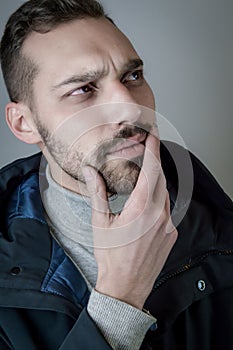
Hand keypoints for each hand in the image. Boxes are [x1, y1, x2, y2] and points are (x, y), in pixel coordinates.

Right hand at [83, 133, 177, 309]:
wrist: (126, 286)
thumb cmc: (111, 256)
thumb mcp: (100, 222)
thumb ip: (97, 193)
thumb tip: (89, 171)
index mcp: (140, 209)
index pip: (151, 170)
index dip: (153, 150)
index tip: (153, 135)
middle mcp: (159, 214)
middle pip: (161, 178)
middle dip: (155, 160)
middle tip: (148, 148)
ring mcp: (168, 224)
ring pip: (165, 193)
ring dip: (157, 180)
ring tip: (146, 172)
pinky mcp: (171, 233)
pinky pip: (168, 208)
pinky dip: (159, 198)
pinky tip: (148, 200)